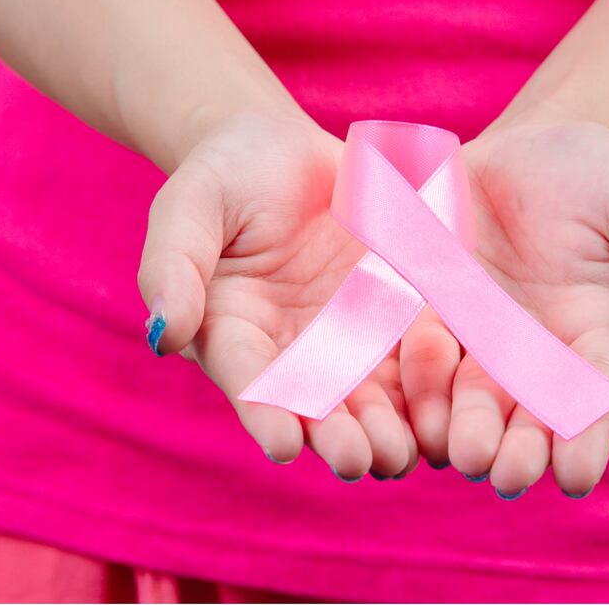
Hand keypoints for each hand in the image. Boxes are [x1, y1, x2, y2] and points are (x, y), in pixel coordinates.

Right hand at [138, 111, 434, 479]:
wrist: (281, 148)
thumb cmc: (222, 174)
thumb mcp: (189, 206)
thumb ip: (173, 264)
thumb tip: (164, 333)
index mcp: (231, 331)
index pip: (247, 379)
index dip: (264, 413)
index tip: (284, 444)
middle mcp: (289, 349)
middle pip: (313, 405)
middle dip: (334, 436)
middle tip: (356, 461)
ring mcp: (345, 337)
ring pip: (368, 398)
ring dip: (385, 431)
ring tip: (400, 453)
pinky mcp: (393, 315)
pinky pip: (416, 359)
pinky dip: (429, 390)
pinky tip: (444, 414)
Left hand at [401, 118, 608, 496]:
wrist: (530, 150)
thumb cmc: (606, 183)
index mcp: (593, 343)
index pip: (589, 399)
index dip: (582, 440)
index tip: (573, 477)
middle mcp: (529, 356)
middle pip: (519, 414)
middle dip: (513, 448)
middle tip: (502, 473)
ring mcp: (471, 337)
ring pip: (459, 397)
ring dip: (455, 427)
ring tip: (452, 451)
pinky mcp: (422, 310)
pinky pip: (407, 353)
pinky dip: (404, 381)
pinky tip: (398, 408)